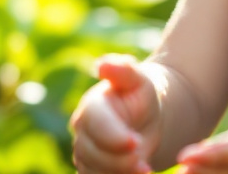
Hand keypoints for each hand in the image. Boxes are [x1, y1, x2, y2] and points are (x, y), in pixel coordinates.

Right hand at [70, 53, 160, 173]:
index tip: (135, 143)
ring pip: (94, 171)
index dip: (113, 135)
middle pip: (92, 153)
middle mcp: (82, 131)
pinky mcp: (92, 170)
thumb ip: (122, 70)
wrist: (144, 116)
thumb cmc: (140, 93)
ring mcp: (85, 152)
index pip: (95, 123)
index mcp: (91, 106)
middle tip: (143, 163)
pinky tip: (139, 173)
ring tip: (145, 170)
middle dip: (118, 161)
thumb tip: (102, 64)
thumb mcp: (137, 78)